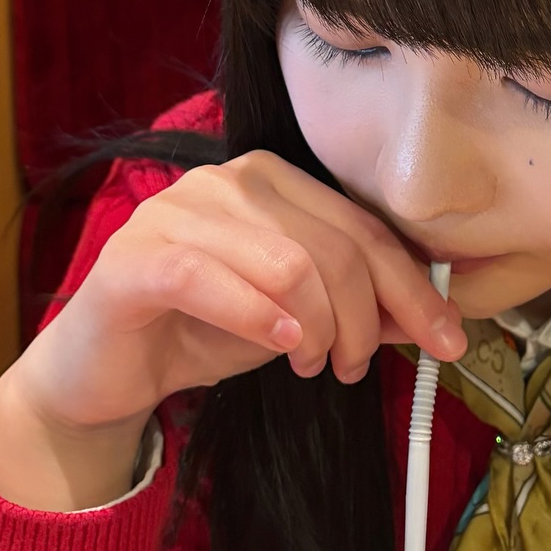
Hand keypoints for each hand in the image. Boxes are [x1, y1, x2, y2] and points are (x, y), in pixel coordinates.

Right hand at [0, 149, 465, 508]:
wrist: (101, 371)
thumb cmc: (199, 331)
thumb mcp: (294, 320)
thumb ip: (355, 308)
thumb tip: (433, 318)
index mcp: (268, 179)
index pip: (360, 225)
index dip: (411, 284)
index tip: (448, 338)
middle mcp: (223, 181)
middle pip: (332, 244)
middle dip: (363, 317)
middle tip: (354, 367)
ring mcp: (173, 212)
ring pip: (284, 261)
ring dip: (316, 326)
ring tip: (310, 364)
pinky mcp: (133, 259)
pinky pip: (209, 277)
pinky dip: (258, 316)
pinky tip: (282, 344)